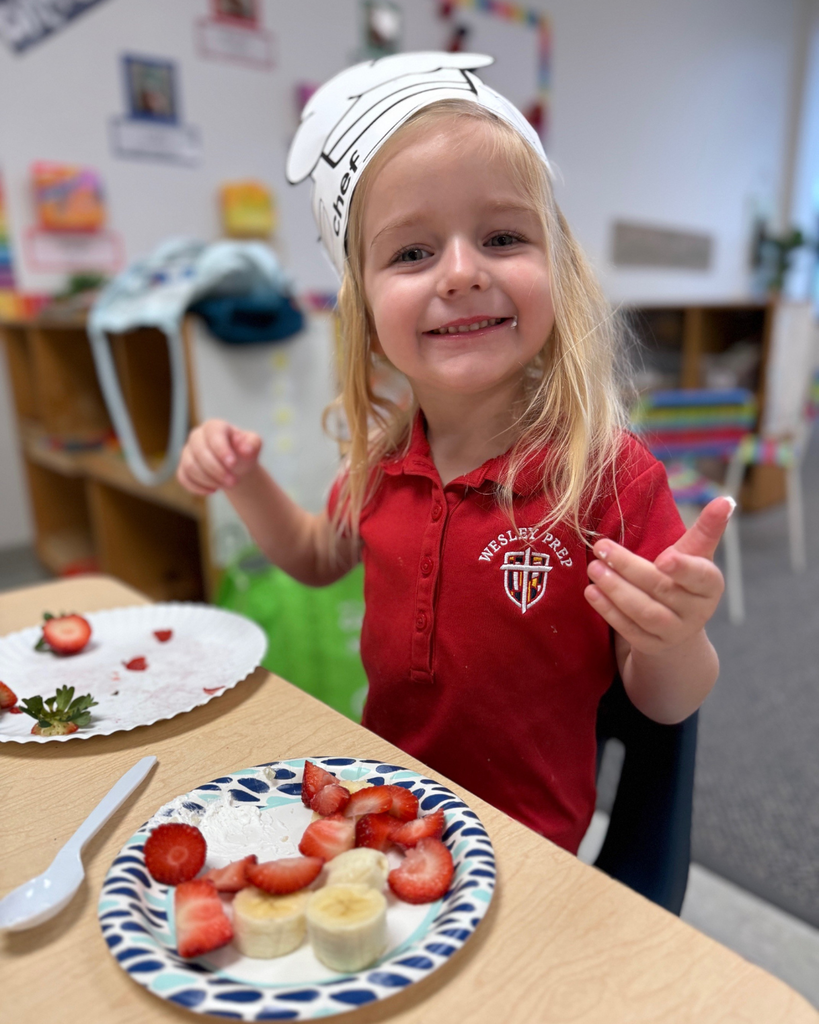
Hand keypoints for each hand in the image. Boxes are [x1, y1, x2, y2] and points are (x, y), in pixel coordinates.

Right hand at [177, 419, 261, 495]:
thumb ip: (253, 444)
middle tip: (234, 482)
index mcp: (214, 426)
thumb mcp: (254, 445)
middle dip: (217, 470)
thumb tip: (246, 450)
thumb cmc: (244, 452)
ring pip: (190, 466)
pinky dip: (198, 487)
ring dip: (209, 480)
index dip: (221, 449)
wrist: (236, 466)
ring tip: (227, 485)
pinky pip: (183, 478)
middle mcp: (197, 436)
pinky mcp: (182, 467)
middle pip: (200, 452)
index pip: (213, 434)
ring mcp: (187, 452)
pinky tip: (213, 490)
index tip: (233, 463)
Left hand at [583, 496, 732, 655]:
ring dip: (616, 590)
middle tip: (601, 547)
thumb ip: (706, 529)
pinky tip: (591, 592)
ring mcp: (674, 632)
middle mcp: (696, 612)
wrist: (677, 626)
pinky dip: (608, 611)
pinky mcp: (651, 645)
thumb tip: (726, 499)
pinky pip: (629, 629)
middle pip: (662, 588)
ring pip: (644, 612)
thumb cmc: (683, 579)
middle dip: (629, 568)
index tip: (664, 558)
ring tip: (594, 569)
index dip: (684, 568)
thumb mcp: (695, 555)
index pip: (701, 576)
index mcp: (709, 586)